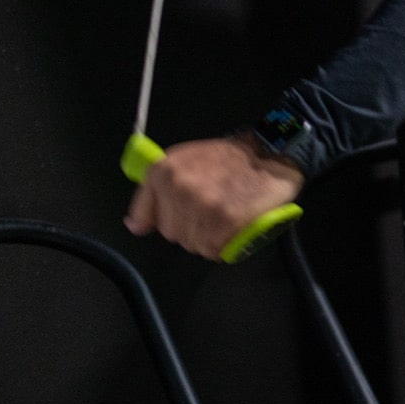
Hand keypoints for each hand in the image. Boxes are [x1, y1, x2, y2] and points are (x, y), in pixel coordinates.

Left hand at [126, 136, 303, 261]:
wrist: (270, 153)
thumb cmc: (228, 159)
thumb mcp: (184, 161)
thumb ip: (156, 190)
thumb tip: (135, 226)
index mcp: (163, 171)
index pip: (147, 216)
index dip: (167, 217)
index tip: (184, 214)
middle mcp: (178, 188)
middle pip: (171, 233)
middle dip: (189, 228)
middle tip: (211, 211)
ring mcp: (201, 205)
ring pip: (192, 244)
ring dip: (208, 239)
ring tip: (224, 219)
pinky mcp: (225, 221)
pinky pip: (214, 250)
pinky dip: (224, 246)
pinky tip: (233, 229)